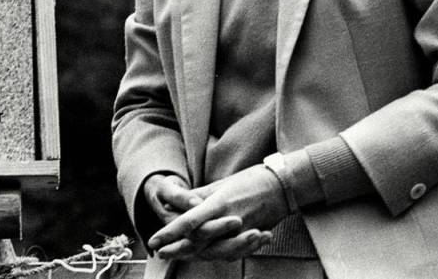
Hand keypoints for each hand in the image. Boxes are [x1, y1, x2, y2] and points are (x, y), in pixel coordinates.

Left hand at [148, 165, 287, 261]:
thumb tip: (168, 206)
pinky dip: (218, 254)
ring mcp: (241, 232)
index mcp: (218, 203)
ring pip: (214, 251)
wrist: (283, 185)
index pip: (188, 223)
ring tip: (177, 256)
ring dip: (194, 255)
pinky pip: (232, 252)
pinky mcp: (252, 237)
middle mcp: (228, 220)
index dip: (169, 234)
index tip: (154, 241)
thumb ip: (194, 197)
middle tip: (160, 254)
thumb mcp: (219, 185)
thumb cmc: (249, 180)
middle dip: (177, 250)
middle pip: (198, 242)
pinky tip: (205, 255)